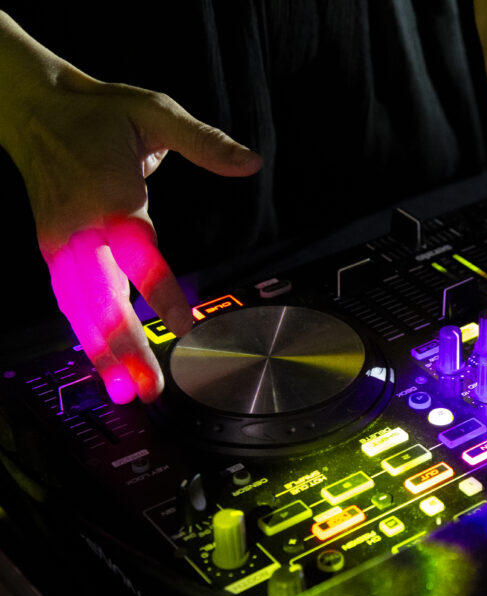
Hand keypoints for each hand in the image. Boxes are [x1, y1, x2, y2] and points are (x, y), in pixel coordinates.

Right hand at [0, 15, 261, 402]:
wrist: (33, 108)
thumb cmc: (100, 114)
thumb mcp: (156, 112)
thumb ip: (205, 142)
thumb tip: (251, 162)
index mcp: (110, 196)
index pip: (139, 252)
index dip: (161, 290)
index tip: (186, 323)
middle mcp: (81, 227)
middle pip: (102, 296)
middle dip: (125, 346)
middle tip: (149, 387)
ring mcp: (61, 243)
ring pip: (80, 308)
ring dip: (102, 353)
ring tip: (126, 392)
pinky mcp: (53, 252)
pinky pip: (68, 302)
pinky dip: (84, 335)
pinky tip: (103, 365)